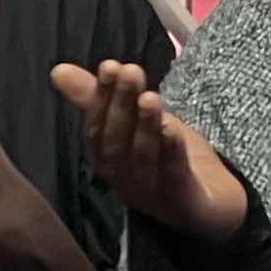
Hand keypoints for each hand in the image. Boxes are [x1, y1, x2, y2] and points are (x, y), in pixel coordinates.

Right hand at [51, 58, 250, 243]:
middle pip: (117, 145)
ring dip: (145, 127)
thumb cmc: (167, 158)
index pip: (96, 131)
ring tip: (150, 97)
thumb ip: (98, 98)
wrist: (213, 203)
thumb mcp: (136, 121)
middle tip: (131, 72)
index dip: (100, 99)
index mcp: (109, 162)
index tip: (109, 66)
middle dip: (122, 106)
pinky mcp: (183, 205)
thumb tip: (57, 71)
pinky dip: (171, 153)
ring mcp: (153, 196)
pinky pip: (174, 178)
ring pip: (143, 160)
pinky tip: (172, 129)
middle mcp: (125, 182)